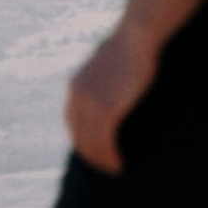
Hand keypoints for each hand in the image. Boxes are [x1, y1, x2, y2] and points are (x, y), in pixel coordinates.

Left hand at [64, 16, 161, 173]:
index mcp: (75, 85)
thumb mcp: (107, 62)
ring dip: (101, 160)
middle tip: (104, 167)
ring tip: (114, 171)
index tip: (93, 151)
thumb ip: (102, 78)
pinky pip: (104, 142)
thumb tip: (110, 82)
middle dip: (90, 155)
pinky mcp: (106, 109)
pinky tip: (119, 164)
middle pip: (79, 135)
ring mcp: (90, 103)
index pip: (72, 121)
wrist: (136, 36)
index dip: (81, 139)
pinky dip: (110, 156)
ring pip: (91, 142)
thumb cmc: (128, 46)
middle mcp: (78, 95)